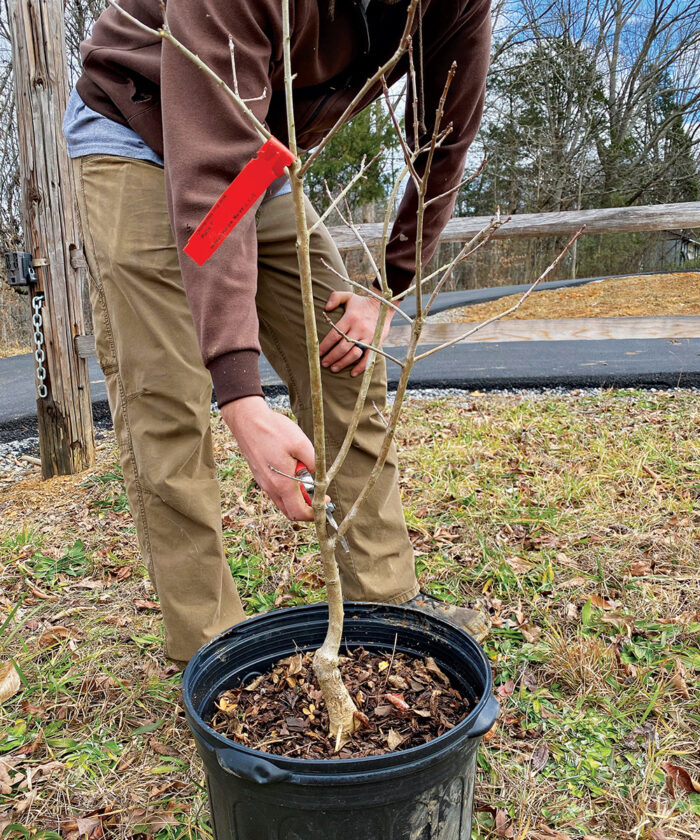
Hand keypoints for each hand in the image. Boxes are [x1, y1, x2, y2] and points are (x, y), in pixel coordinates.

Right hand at [221, 396, 315, 520]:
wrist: (247, 420)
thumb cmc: (273, 430)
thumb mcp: (301, 443)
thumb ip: (313, 463)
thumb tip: (317, 475)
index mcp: (282, 484)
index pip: (298, 512)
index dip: (313, 514)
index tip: (323, 505)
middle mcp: (270, 487)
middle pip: (289, 511)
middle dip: (306, 509)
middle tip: (318, 496)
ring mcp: (263, 482)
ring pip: (282, 501)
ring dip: (296, 498)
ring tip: (307, 481)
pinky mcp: (259, 475)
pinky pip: (275, 491)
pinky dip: (287, 490)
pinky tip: (293, 473)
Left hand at [319, 291, 393, 376]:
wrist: (384, 304)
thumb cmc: (362, 302)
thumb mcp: (348, 296)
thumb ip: (335, 298)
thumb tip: (326, 308)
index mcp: (350, 318)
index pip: (334, 335)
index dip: (325, 345)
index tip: (319, 352)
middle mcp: (359, 328)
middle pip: (342, 347)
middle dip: (331, 357)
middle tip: (324, 363)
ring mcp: (368, 337)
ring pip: (354, 354)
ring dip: (343, 363)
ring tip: (334, 368)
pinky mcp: (376, 342)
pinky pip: (368, 357)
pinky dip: (360, 367)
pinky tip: (352, 373)